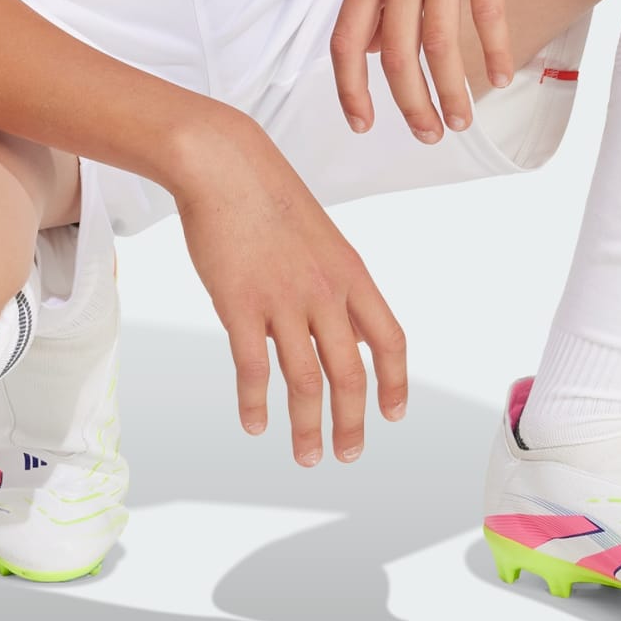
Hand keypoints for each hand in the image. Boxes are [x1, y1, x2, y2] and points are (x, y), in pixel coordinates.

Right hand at [169, 108, 406, 463]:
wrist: (225, 163)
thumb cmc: (267, 194)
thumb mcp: (320, 237)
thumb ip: (333, 284)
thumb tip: (341, 331)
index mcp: (351, 273)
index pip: (389, 340)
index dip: (395, 382)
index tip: (393, 414)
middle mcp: (324, 292)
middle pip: (350, 374)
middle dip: (351, 423)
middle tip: (346, 454)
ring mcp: (282, 300)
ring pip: (305, 381)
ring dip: (308, 427)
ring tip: (307, 456)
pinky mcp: (239, 305)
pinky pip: (253, 369)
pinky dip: (256, 403)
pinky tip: (255, 424)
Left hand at [331, 0, 522, 143]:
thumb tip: (374, 46)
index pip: (346, 41)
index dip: (350, 89)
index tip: (362, 124)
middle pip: (396, 55)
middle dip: (410, 105)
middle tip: (429, 136)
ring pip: (439, 44)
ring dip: (451, 92)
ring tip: (465, 121)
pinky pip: (487, 13)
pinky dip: (493, 51)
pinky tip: (502, 77)